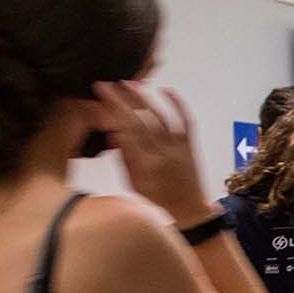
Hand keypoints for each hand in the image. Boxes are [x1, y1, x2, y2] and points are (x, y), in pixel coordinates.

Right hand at [94, 81, 209, 225]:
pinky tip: (167, 90)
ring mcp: (178, 146)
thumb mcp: (132, 182)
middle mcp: (161, 152)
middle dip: (124, 98)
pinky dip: (178, 103)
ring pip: (161, 116)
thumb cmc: (156, 198)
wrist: (189, 209)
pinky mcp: (191, 144)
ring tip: (131, 83)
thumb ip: (124, 156)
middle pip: (140, 119)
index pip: (125, 128)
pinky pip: (186, 120)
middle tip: (111, 83)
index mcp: (144, 163)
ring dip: (145, 97)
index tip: (102, 92)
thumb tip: (114, 131)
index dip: (113, 107)